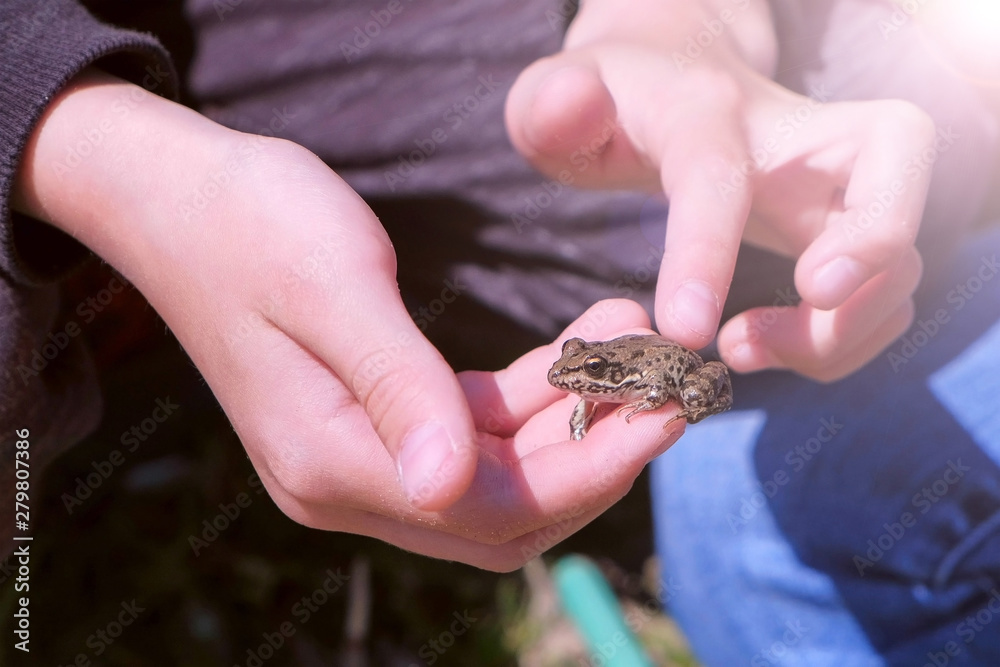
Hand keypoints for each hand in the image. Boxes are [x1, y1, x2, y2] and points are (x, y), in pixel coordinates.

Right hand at [14, 71, 678, 569]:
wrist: (180, 196)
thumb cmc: (249, 221)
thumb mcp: (332, 287)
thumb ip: (397, 390)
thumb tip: (451, 488)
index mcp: (329, 459)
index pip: (489, 508)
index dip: (589, 471)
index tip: (666, 411)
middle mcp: (345, 480)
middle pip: (504, 510)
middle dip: (596, 455)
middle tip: (667, 383)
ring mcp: (358, 455)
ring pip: (497, 472)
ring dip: (571, 420)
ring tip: (631, 339)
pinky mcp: (372, 419)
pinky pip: (472, 430)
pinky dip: (532, 399)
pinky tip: (576, 347)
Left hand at [505, 0, 933, 380]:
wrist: (675, 83)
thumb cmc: (612, 105)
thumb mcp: (558, 99)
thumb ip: (551, 104)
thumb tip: (570, 108)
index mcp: (707, 109)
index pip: (718, 173)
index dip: (707, 251)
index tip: (685, 330)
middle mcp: (799, 135)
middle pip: (894, 168)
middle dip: (866, 256)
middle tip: (776, 322)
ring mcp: (839, 181)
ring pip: (899, 256)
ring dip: (837, 333)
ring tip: (738, 351)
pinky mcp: (851, 228)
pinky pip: (883, 297)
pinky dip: (841, 343)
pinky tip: (764, 347)